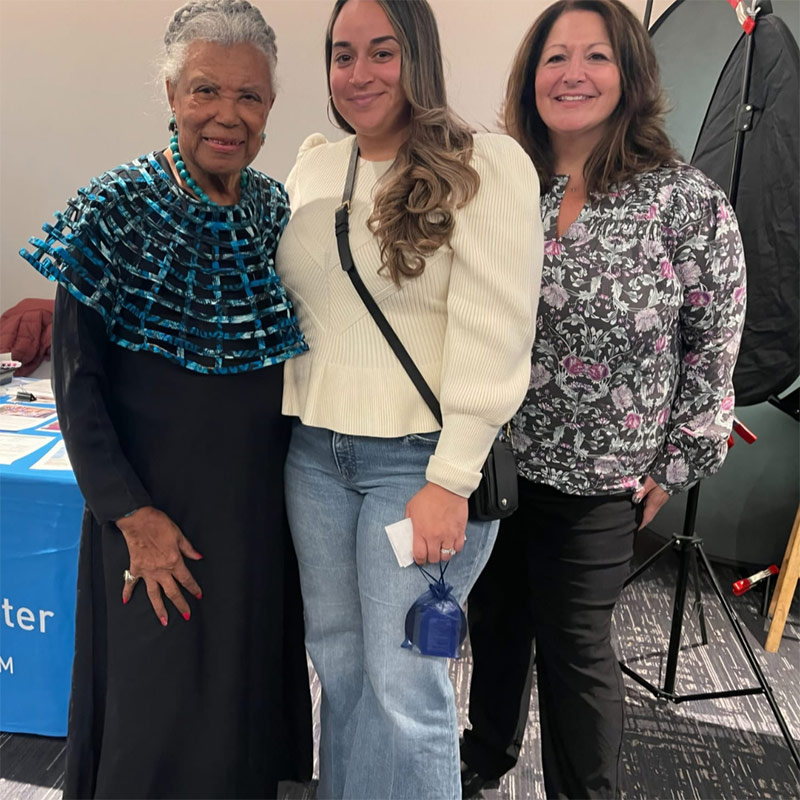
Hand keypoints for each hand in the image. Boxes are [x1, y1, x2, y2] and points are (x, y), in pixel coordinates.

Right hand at [116, 506, 202, 624]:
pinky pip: (130, 583)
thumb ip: (188, 549)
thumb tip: (199, 557)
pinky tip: (126, 600)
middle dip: (181, 605)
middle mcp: (161, 570)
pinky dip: (127, 592)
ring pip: (154, 595)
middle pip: (172, 592)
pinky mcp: (135, 568)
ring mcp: (147, 571)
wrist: (138, 520)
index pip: (187, 580)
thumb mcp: (179, 535)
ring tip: (164, 621)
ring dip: (159, 609)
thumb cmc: (159, 525)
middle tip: (186, 616)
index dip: (194, 589)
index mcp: (174, 562)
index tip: (199, 596)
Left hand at [405, 482, 467, 564]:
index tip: (420, 559)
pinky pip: (458, 548)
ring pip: (446, 556)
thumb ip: (409, 521)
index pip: (419, 555)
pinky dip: (454, 549)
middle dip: (431, 558)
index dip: (419, 560)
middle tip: (430, 553)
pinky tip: (451, 544)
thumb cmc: (429, 495)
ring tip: (441, 549)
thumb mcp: (411, 507)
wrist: (447, 487)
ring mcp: (448, 535)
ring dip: (443, 555)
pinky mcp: (459, 532)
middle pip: (434, 558)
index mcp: (420, 531)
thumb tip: (408, 532)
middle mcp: (435, 536)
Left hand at [633, 476, 669, 529]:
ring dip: (646, 513)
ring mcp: (663, 498)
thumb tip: (635, 498)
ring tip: (639, 516)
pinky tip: (645, 502)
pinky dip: (649, 506)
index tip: (637, 529)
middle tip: (636, 524)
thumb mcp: (649, 481)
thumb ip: (641, 490)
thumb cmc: (665, 473)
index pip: (648, 517)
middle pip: (650, 515)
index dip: (642, 524)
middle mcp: (660, 501)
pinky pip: (655, 503)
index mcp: (656, 501)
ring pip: (653, 509)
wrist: (678, 469)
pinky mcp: (664, 493)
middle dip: (643, 520)